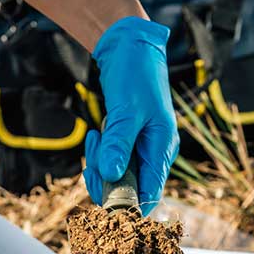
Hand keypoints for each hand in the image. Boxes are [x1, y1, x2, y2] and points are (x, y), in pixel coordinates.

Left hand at [84, 16, 178, 215]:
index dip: (127, 207)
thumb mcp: (125, 110)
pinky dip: (100, 154)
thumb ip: (118, 144)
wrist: (131, 47)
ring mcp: (142, 149)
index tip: (102, 202)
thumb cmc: (135, 74)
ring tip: (95, 138)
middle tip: (91, 161)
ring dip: (100, 165)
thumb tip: (111, 175)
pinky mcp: (129, 143)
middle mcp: (155, 154)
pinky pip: (113, 161)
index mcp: (162, 149)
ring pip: (118, 177)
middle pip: (130, 191)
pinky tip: (96, 135)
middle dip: (106, 181)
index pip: (149, 196)